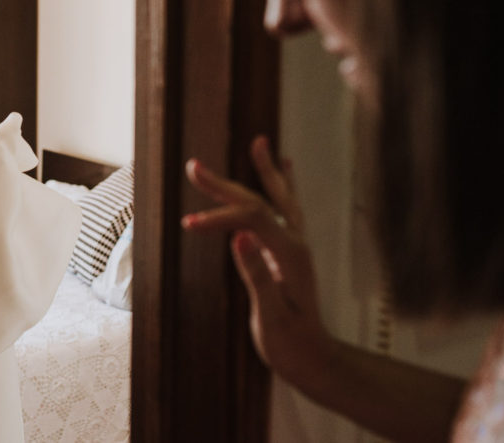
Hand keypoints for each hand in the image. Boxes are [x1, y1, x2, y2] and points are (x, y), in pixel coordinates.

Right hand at [183, 135, 333, 387]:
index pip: (251, 220)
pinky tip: (286, 168)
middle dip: (225, 185)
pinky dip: (284, 186)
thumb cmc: (291, 345)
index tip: (187, 223)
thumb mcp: (271, 316)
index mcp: (290, 256)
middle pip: (259, 202)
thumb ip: (257, 275)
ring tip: (260, 142)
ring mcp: (297, 246)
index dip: (219, 217)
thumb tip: (238, 237)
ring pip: (279, 198)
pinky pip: (288, 209)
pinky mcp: (292, 253)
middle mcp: (297, 244)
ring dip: (266, 170)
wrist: (315, 361)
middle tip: (193, 165)